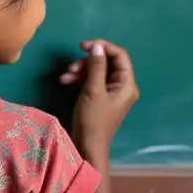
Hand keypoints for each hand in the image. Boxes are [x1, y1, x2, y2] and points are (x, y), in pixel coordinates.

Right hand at [64, 40, 138, 159]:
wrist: (87, 146)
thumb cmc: (93, 119)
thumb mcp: (93, 90)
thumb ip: (96, 67)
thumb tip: (97, 46)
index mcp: (126, 84)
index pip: (120, 56)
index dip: (102, 47)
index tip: (83, 46)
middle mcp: (122, 86)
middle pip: (107, 63)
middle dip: (87, 62)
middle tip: (71, 65)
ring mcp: (111, 93)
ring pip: (97, 71)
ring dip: (80, 70)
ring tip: (65, 76)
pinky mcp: (101, 98)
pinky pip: (91, 81)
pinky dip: (79, 79)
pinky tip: (65, 82)